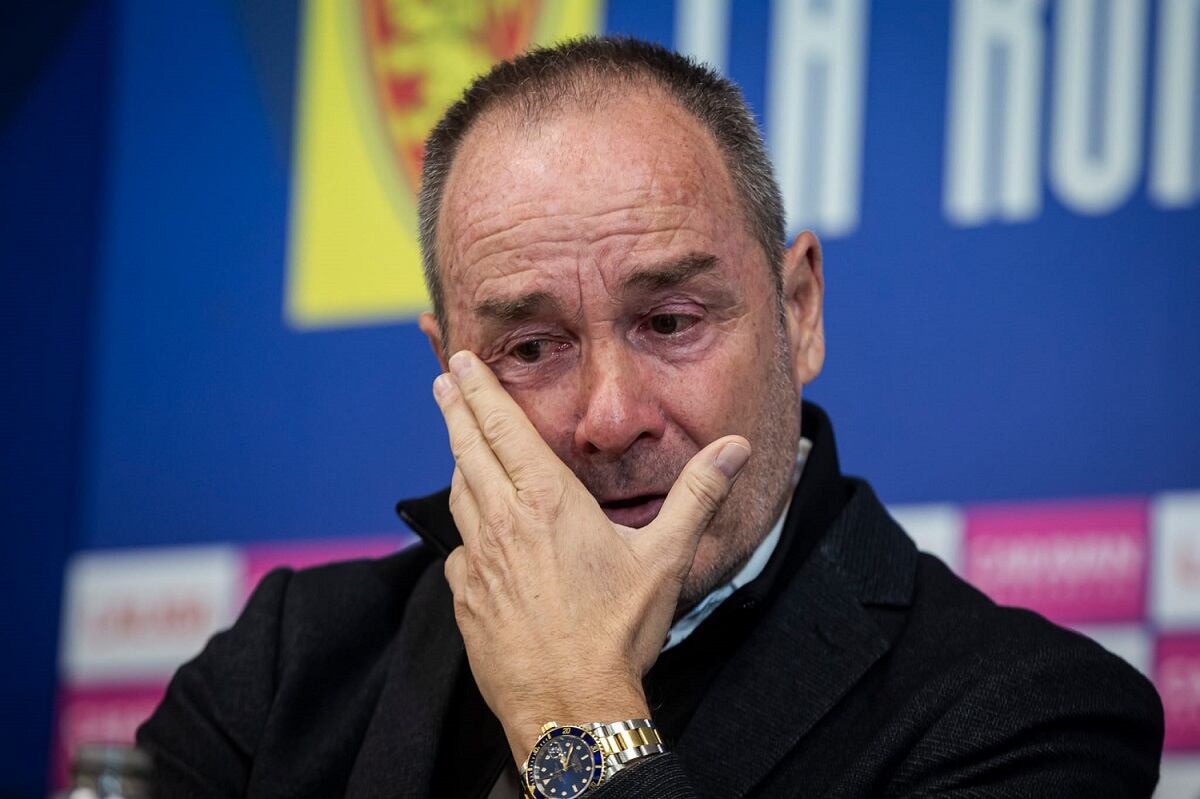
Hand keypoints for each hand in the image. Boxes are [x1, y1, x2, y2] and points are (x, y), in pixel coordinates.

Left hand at [433, 351, 750, 764]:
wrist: (569, 705)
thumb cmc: (617, 632)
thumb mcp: (665, 558)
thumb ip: (697, 495)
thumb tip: (734, 448)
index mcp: (547, 501)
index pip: (503, 429)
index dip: (480, 391)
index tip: (461, 364)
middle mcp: (503, 522)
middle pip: (468, 451)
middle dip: (456, 410)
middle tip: (444, 381)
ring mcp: (479, 561)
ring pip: (459, 496)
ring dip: (458, 462)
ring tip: (459, 443)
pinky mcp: (466, 597)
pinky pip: (460, 549)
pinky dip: (466, 529)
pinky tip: (475, 532)